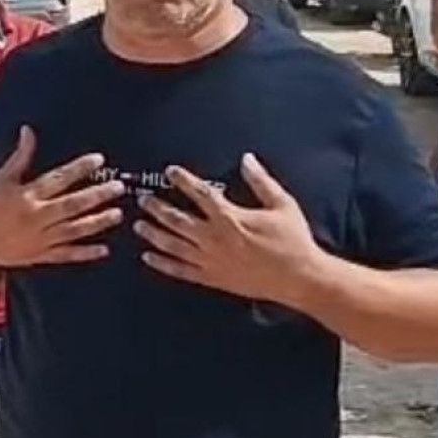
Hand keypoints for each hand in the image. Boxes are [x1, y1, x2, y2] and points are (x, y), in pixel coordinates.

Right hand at [0, 126, 123, 268]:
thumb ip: (20, 156)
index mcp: (26, 195)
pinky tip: (104, 249)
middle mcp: (35, 217)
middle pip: (71, 205)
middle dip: (97, 196)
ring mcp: (38, 239)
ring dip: (97, 223)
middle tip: (118, 187)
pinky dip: (84, 253)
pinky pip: (65, 255)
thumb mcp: (0, 179)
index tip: (99, 159)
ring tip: (118, 214)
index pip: (57, 179)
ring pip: (73, 231)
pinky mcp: (39, 256)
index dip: (79, 168)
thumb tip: (29, 130)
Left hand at [135, 154, 320, 305]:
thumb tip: (246, 158)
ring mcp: (210, 260)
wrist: (298, 278)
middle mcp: (214, 239)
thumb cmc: (293, 239)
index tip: (170, 171)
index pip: (200, 194)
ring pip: (173, 245)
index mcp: (230, 218)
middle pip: (177, 220)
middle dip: (157, 208)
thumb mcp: (282, 204)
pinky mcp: (212, 278)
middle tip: (143, 200)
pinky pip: (181, 271)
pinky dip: (162, 264)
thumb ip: (261, 181)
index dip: (183, 180)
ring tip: (138, 225)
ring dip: (154, 234)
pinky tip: (148, 257)